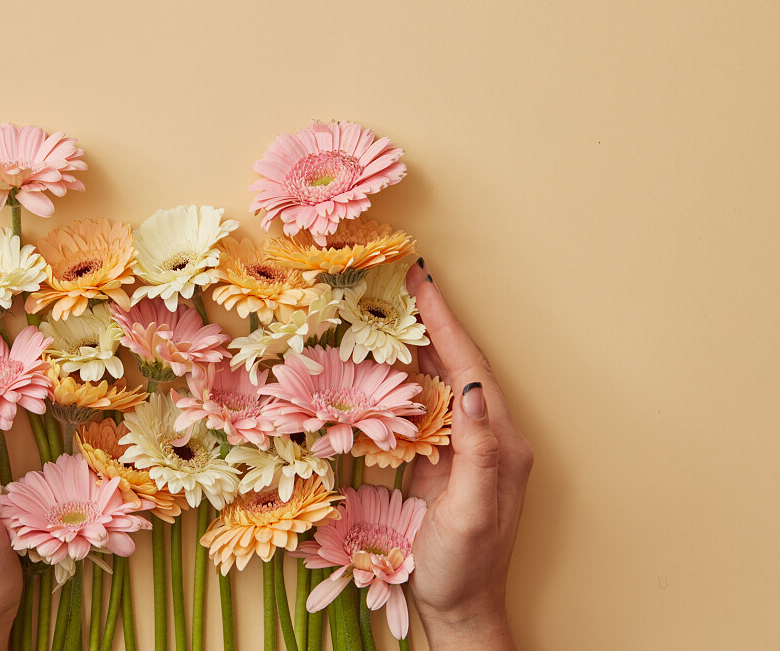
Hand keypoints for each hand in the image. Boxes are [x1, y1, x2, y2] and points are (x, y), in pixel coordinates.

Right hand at [403, 262, 532, 650]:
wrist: (458, 607)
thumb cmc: (464, 565)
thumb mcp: (473, 510)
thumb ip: (478, 450)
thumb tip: (474, 390)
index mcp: (498, 442)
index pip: (470, 368)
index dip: (445, 323)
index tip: (422, 282)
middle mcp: (485, 436)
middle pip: (457, 364)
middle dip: (432, 320)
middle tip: (402, 278)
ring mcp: (462, 447)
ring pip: (439, 380)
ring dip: (417, 342)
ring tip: (392, 305)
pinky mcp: (441, 460)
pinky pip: (422, 406)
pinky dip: (404, 376)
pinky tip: (386, 361)